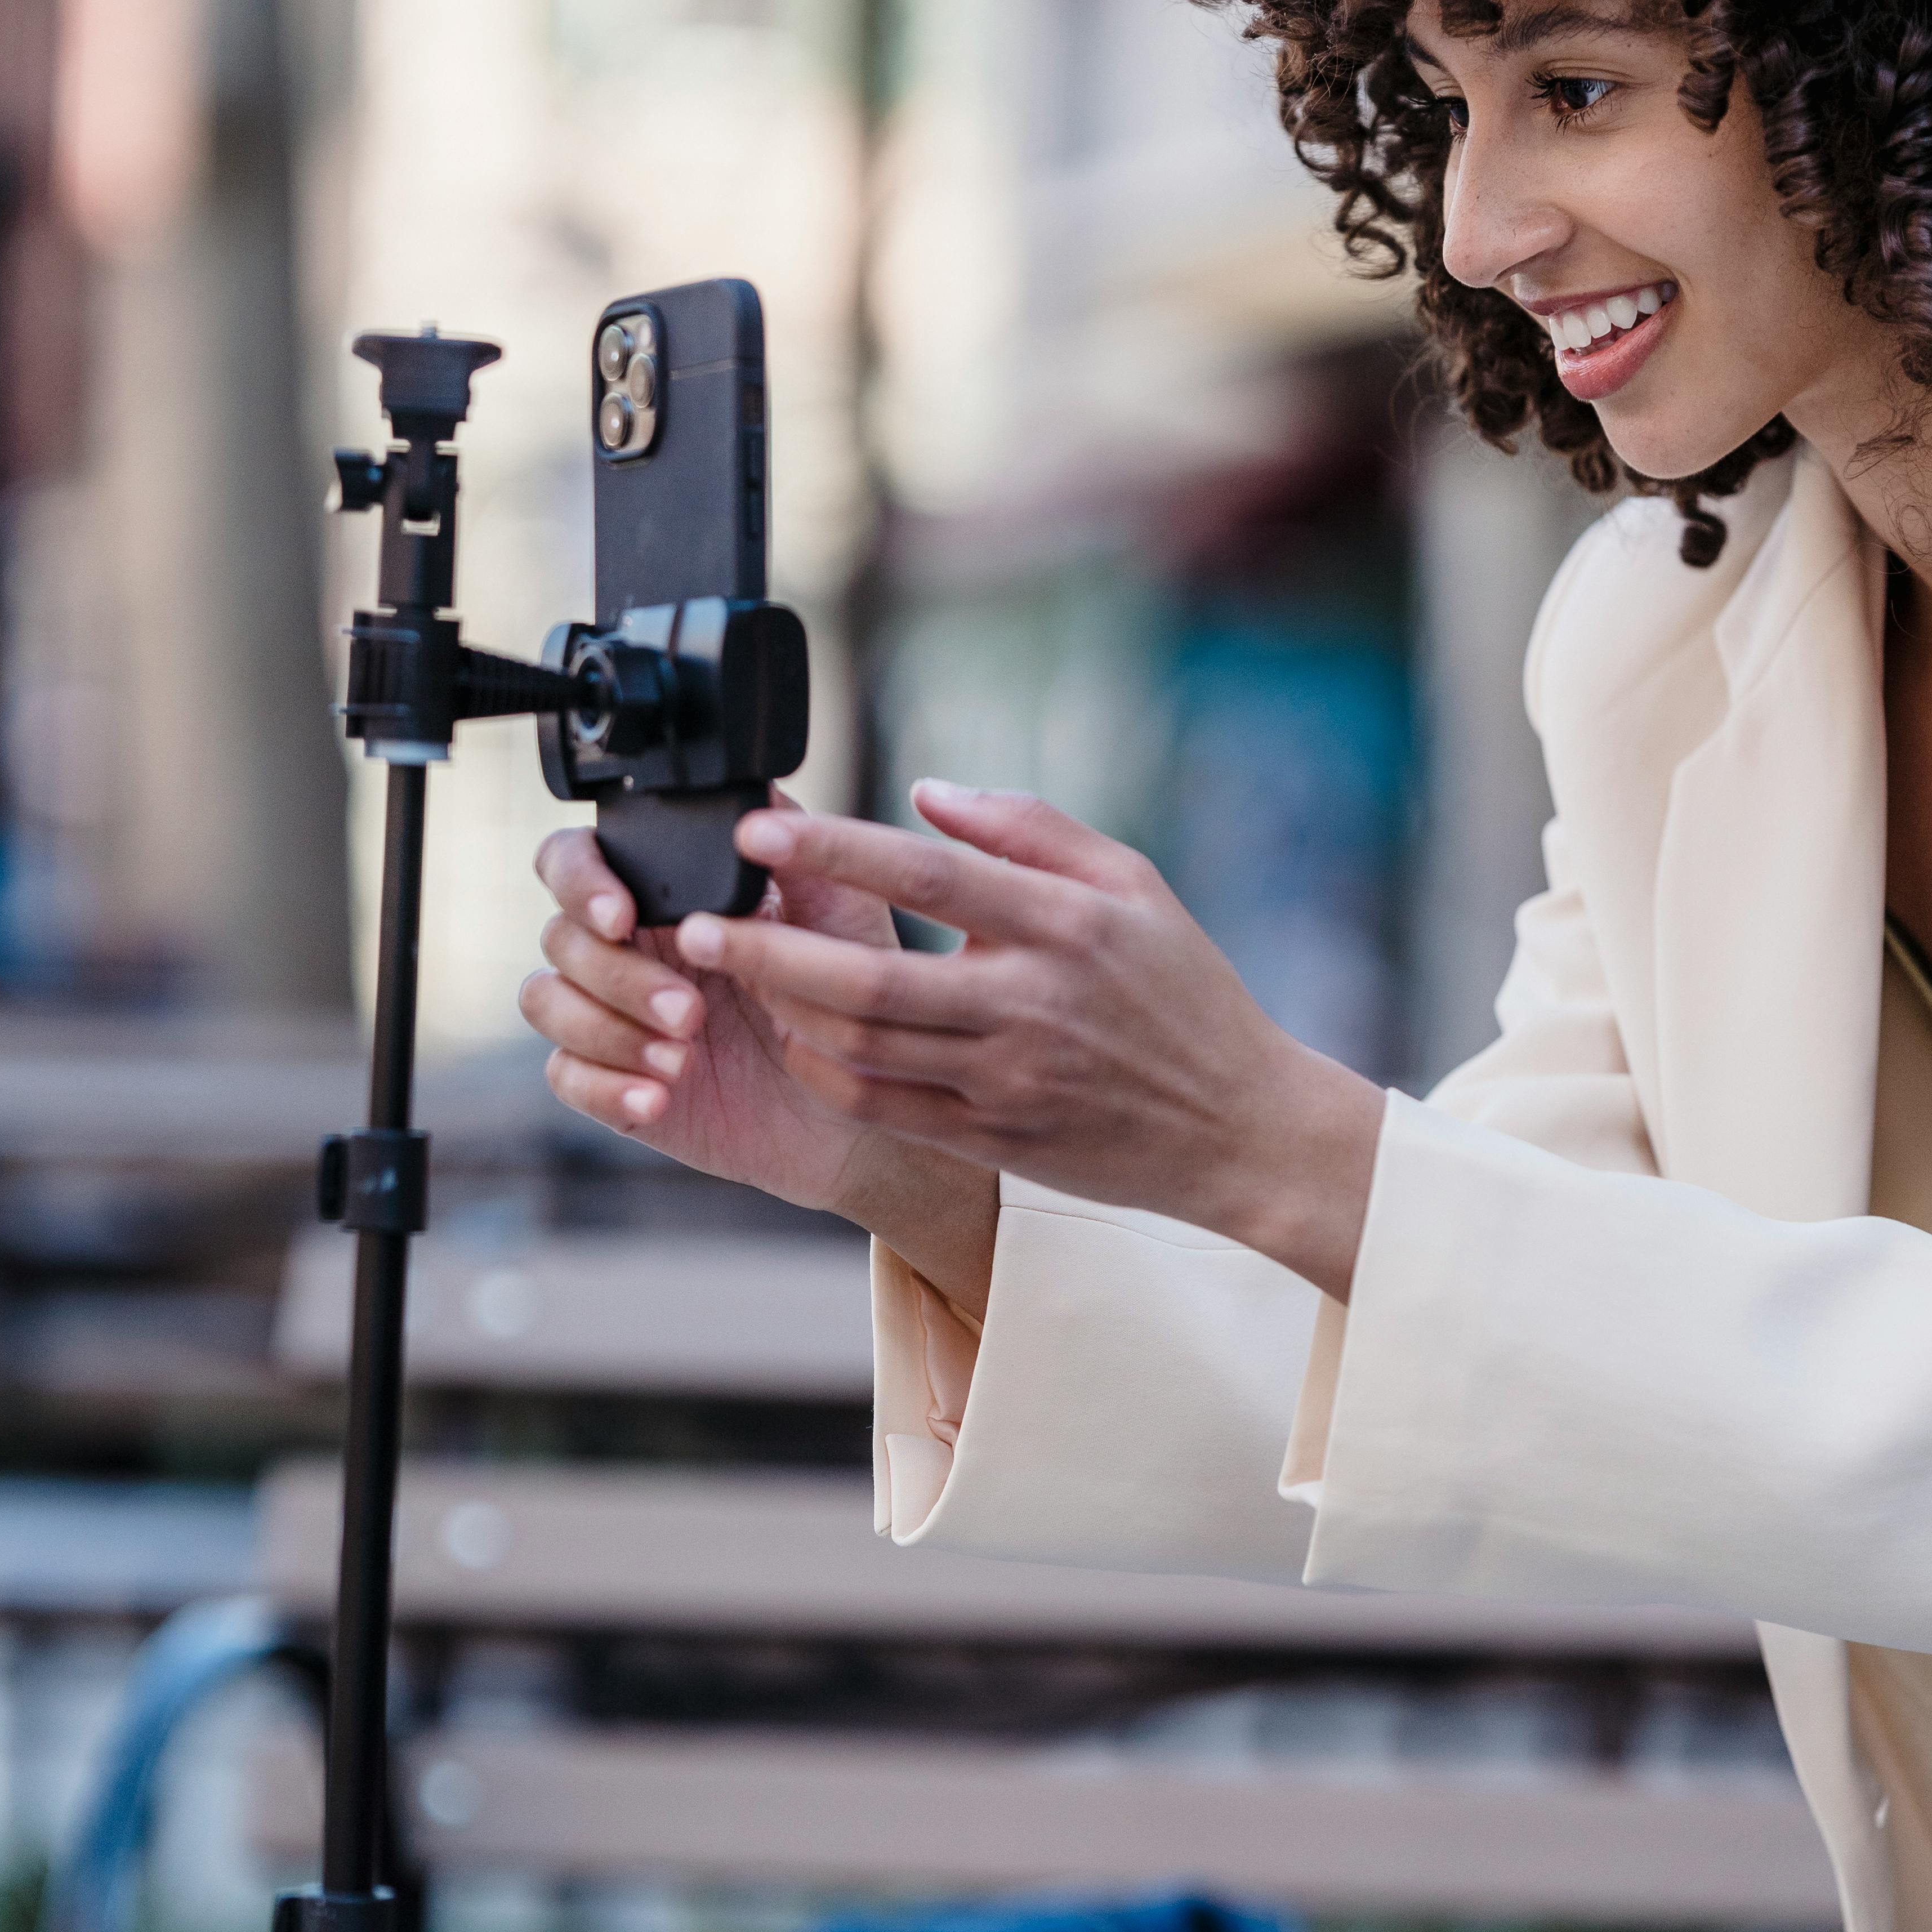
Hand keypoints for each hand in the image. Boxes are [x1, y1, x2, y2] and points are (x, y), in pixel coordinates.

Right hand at [520, 803, 1000, 1319]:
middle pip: (561, 935)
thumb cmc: (852, 997)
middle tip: (692, 1011)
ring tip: (680, 1056)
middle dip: (617, 973)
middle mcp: (630, 947)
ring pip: (545, 1000)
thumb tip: (754, 800)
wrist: (861, 1103)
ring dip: (606, 1028)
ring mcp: (614, 1014)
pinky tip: (657, 1099)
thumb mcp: (840, 914)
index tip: (622, 916)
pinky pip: (565, 1076)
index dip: (580, 880)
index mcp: (666, 895)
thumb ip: (796, 850)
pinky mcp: (613, 1080)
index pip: (576, 860)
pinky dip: (604, 1087)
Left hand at [678, 783, 1384, 1300]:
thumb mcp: (1132, 882)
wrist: (1239, 1125)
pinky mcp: (996, 1140)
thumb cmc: (1181, 990)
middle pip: (869, 979)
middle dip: (764, 950)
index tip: (759, 832)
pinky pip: (885, 1108)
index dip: (835, 850)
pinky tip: (792, 1036)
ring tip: (728, 971)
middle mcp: (1032, 1005)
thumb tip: (925, 791)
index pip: (928, 876)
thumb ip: (1029, 828)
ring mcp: (1009, 1081)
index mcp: (1067, 926)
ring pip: (863, 1049)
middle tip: (692, 924)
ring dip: (781, 1010)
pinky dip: (825, 1073)